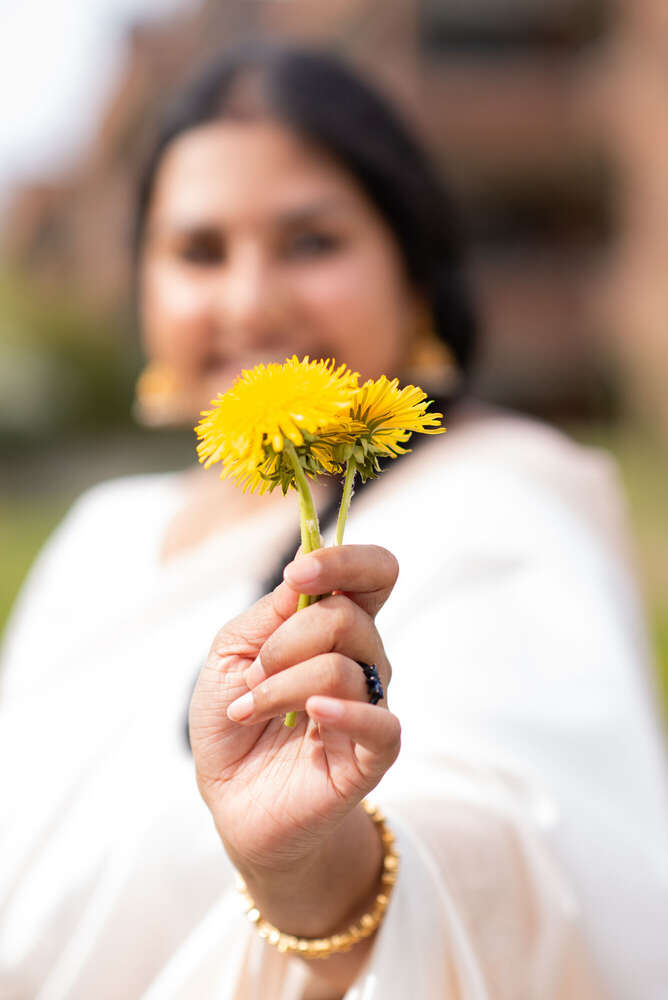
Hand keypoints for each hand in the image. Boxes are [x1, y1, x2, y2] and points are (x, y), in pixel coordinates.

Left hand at [188, 544, 400, 880]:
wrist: (230, 796)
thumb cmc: (234, 716)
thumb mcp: (231, 654)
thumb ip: (267, 614)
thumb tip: (301, 570)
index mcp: (335, 625)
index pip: (374, 574)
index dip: (344, 561)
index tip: (296, 575)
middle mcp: (362, 659)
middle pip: (349, 616)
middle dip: (286, 639)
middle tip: (252, 673)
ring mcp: (370, 705)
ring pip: (344, 668)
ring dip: (282, 686)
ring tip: (249, 710)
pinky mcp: (373, 756)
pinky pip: (381, 723)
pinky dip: (346, 713)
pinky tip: (312, 717)